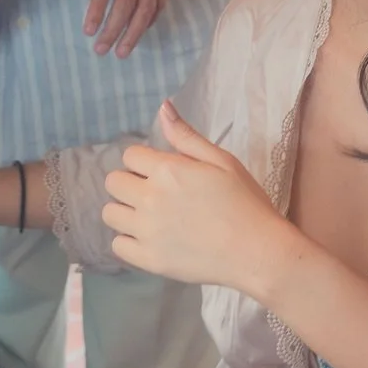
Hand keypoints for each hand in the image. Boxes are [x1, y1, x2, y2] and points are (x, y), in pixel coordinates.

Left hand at [100, 102, 290, 290]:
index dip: (144, 161)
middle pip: (113, 182)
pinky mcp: (149, 260)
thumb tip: (162, 108)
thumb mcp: (222, 161)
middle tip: (154, 193)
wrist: (258, 252)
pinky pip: (118, 246)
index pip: (129, 156)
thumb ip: (186, 136)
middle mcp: (151, 199)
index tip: (161, 172)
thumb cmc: (246, 202)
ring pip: (109, 214)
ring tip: (150, 216)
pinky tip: (150, 238)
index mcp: (168, 171)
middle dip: (130, 182)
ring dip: (125, 211)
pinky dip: (129, 241)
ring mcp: (147, 232)